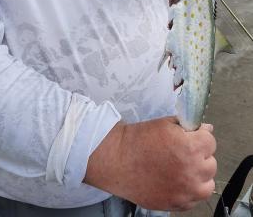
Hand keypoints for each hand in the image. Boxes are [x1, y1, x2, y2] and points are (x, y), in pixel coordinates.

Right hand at [84, 117, 216, 211]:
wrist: (118, 161)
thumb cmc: (138, 140)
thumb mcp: (165, 124)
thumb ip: (189, 126)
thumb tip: (206, 129)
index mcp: (190, 148)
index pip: (211, 141)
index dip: (200, 136)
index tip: (193, 137)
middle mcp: (192, 172)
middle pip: (211, 162)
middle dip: (200, 155)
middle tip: (184, 151)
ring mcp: (186, 191)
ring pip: (207, 183)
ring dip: (199, 175)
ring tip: (183, 168)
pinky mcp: (178, 204)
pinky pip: (195, 199)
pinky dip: (190, 190)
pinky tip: (176, 180)